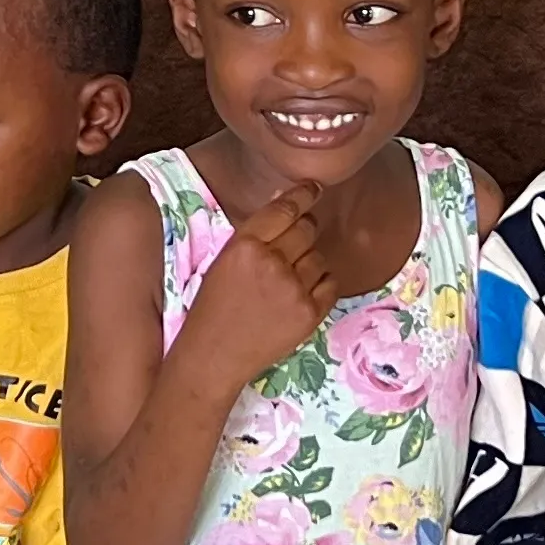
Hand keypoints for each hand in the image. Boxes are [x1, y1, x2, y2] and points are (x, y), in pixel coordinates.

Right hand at [180, 185, 337, 395]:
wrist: (213, 357)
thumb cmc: (213, 309)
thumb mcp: (223, 262)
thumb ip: (254, 235)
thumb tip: (287, 203)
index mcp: (244, 245)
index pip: (284, 209)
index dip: (303, 194)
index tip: (314, 188)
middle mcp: (271, 263)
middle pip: (307, 229)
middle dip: (303, 232)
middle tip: (292, 247)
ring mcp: (293, 289)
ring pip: (320, 256)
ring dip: (309, 262)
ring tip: (288, 280)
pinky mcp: (309, 313)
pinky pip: (331, 284)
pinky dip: (321, 285)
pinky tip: (300, 294)